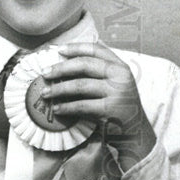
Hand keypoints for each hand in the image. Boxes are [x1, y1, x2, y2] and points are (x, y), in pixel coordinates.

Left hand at [40, 42, 155, 170]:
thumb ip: (99, 71)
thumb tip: (67, 59)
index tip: (58, 50)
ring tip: (45, 93)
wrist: (134, 131)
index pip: (96, 49)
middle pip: (84, 65)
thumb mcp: (115, 83)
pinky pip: (82, 105)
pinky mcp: (111, 109)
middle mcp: (120, 76)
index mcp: (120, 66)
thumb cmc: (118, 106)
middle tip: (45, 73)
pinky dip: (66, 107)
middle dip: (61, 68)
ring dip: (59, 89)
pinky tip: (57, 108)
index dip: (75, 48)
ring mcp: (117, 92)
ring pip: (80, 85)